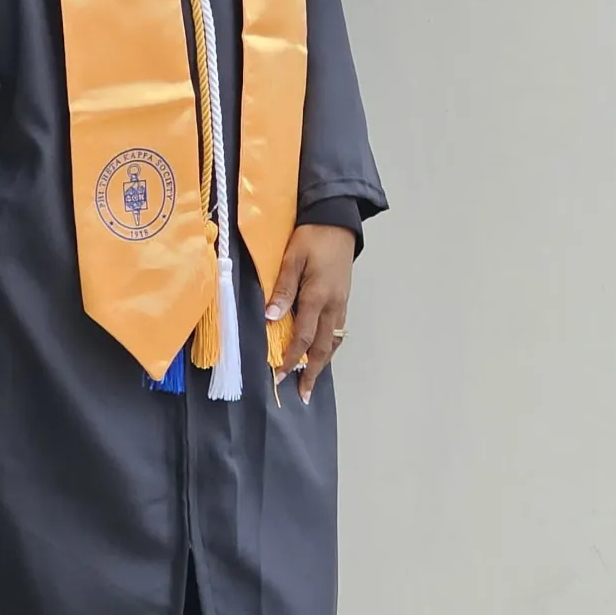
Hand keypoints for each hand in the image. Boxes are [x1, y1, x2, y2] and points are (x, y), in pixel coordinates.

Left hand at [266, 224, 354, 405]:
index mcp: (317, 297)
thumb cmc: (312, 237)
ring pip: (333, 342)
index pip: (302, 337)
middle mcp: (332, 306)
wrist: (338, 221)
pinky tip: (323, 353)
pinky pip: (338, 332)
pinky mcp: (343, 300)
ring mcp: (341, 304)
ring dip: (322, 363)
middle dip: (311, 372)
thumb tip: (271, 317)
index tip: (278, 376)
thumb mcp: (291, 258)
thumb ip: (282, 289)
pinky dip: (330, 348)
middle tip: (303, 393)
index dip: (289, 359)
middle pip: (322, 348)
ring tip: (311, 380)